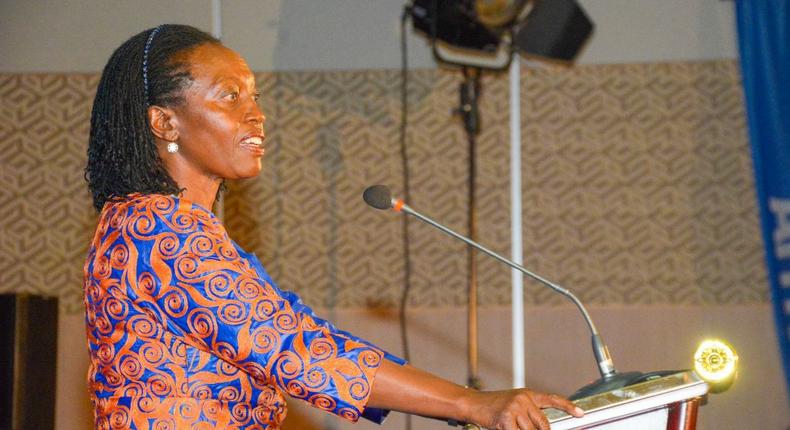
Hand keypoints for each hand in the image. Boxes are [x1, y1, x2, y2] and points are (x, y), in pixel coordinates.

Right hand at [461, 388, 583, 429]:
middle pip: (543, 424)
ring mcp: (514, 408)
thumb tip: (543, 426)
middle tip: (528, 429)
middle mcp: (523, 399)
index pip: (552, 399)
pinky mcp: (506, 419)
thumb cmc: (493, 406)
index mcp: (528, 394)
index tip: (580, 413)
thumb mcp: (514, 403)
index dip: (568, 406)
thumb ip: (529, 411)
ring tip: (510, 425)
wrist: (473, 403)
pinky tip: (505, 428)